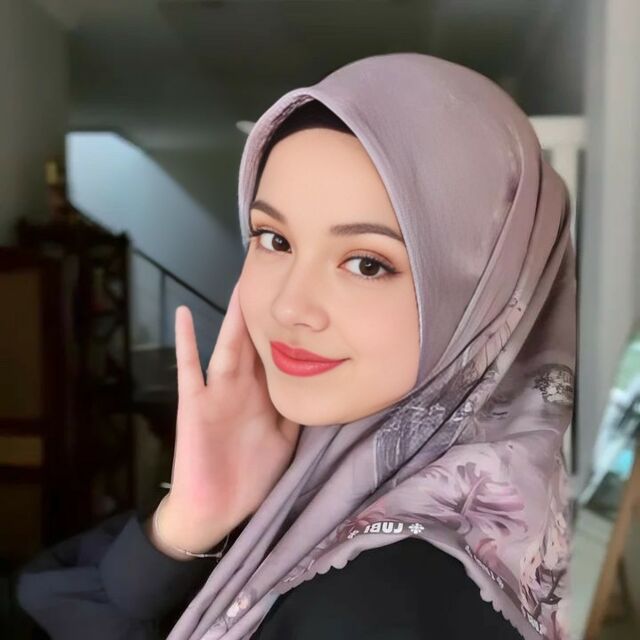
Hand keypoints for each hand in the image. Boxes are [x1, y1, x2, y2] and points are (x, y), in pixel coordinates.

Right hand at [150, 282, 299, 557]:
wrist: (216, 511)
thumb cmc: (250, 478)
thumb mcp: (284, 441)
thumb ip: (296, 412)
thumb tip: (321, 387)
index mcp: (265, 396)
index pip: (279, 355)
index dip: (289, 330)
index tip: (302, 304)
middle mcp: (243, 388)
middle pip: (256, 343)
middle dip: (264, 313)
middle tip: (273, 277)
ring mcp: (217, 393)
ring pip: (228, 347)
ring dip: (233, 318)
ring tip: (240, 285)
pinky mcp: (195, 405)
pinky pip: (188, 369)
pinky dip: (185, 342)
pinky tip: (182, 315)